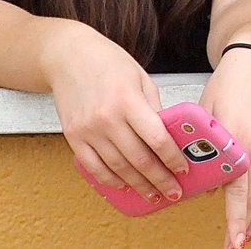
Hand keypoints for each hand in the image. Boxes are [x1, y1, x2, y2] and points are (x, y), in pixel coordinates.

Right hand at [45, 22, 189, 207]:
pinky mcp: (73, 137)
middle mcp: (107, 118)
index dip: (172, 158)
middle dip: (160, 179)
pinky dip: (110, 180)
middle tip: (173, 191)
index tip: (183, 169)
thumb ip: (154, 107)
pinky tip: (124, 185)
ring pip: (118, 168)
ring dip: (138, 185)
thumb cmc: (107, 62)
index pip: (156, 139)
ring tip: (153, 195)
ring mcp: (88, 130)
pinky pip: (94, 167)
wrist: (67, 56)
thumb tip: (168, 135)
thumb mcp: (140, 77)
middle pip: (139, 159)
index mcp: (128, 100)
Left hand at [201, 46, 250, 248]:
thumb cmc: (230, 80)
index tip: (231, 242)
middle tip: (236, 243)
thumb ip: (203, 147)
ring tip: (249, 233)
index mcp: (238, 137)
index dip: (234, 219)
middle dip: (244, 224)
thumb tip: (201, 183)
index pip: (237, 190)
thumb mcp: (207, 111)